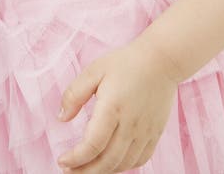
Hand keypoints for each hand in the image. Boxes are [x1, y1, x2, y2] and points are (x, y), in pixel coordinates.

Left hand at [57, 40, 177, 171]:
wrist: (161, 61)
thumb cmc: (126, 63)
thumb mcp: (94, 70)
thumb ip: (75, 94)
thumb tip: (61, 118)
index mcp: (112, 108)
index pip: (93, 145)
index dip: (76, 158)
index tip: (62, 161)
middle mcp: (130, 125)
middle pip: (107, 161)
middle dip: (86, 172)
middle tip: (70, 172)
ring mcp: (145, 132)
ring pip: (123, 164)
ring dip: (103, 171)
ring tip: (87, 169)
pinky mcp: (155, 134)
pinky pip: (139, 160)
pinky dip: (123, 166)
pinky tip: (111, 162)